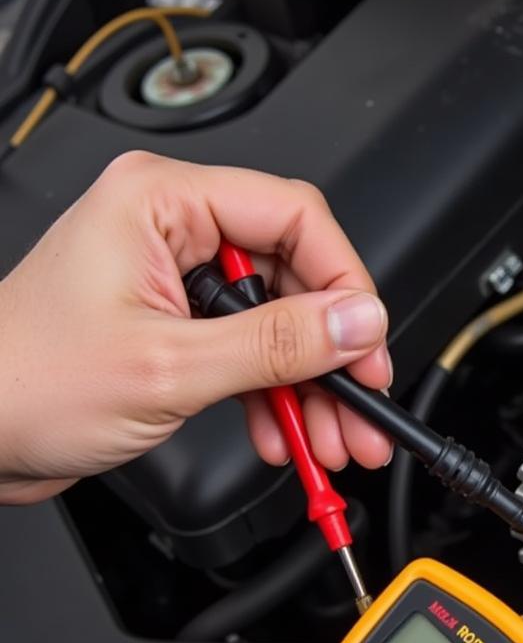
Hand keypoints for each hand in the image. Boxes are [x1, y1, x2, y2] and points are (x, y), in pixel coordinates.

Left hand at [0, 151, 391, 503]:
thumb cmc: (26, 382)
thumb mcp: (170, 366)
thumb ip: (276, 343)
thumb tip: (355, 323)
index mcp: (162, 203)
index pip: (294, 217)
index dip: (344, 281)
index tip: (367, 341)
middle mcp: (174, 233)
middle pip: (295, 278)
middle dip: (333, 352)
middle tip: (363, 402)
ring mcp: (178, 282)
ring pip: (280, 324)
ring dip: (312, 387)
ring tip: (334, 438)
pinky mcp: (178, 327)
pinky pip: (251, 353)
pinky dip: (274, 398)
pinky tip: (285, 435)